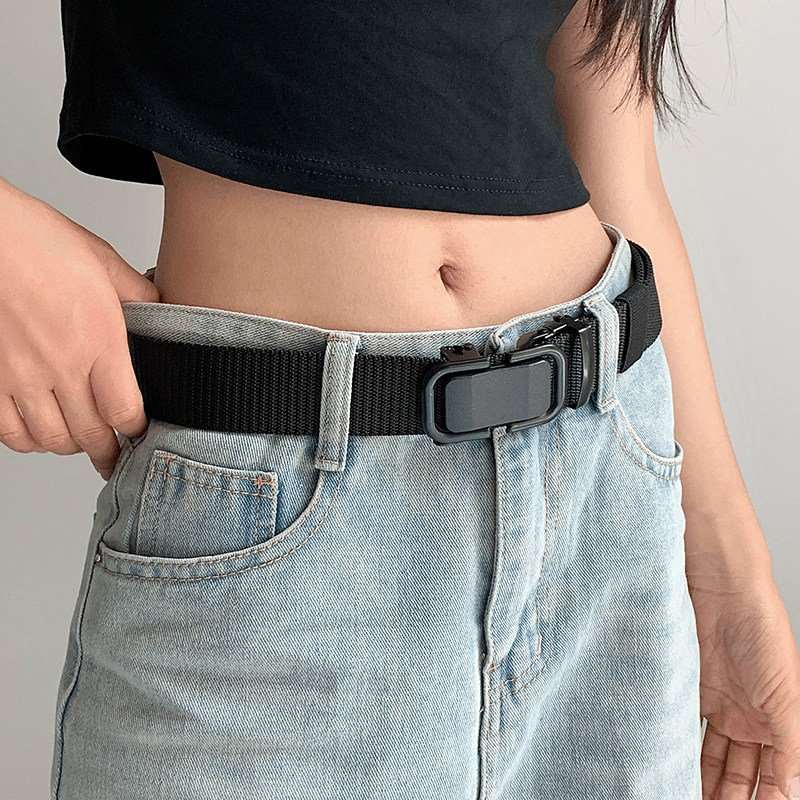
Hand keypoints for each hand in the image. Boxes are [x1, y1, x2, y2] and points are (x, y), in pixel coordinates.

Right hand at [0, 177, 161, 479]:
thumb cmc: (34, 239)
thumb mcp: (102, 260)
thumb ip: (137, 294)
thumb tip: (162, 312)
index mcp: (99, 340)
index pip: (126, 411)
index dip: (136, 430)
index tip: (141, 432)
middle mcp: (61, 366)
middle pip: (91, 434)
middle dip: (108, 452)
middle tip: (116, 460)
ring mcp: (21, 377)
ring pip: (52, 439)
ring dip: (70, 445)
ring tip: (81, 442)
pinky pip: (11, 432)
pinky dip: (29, 440)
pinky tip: (39, 432)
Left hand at [687, 545, 799, 797]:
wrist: (722, 589)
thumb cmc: (762, 629)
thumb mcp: (786, 695)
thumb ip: (791, 746)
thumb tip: (792, 789)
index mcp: (781, 724)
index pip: (775, 779)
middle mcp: (750, 719)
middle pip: (742, 774)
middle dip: (730, 798)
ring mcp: (720, 705)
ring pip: (713, 758)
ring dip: (703, 782)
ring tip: (684, 797)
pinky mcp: (692, 689)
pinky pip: (686, 729)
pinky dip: (680, 750)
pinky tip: (670, 768)